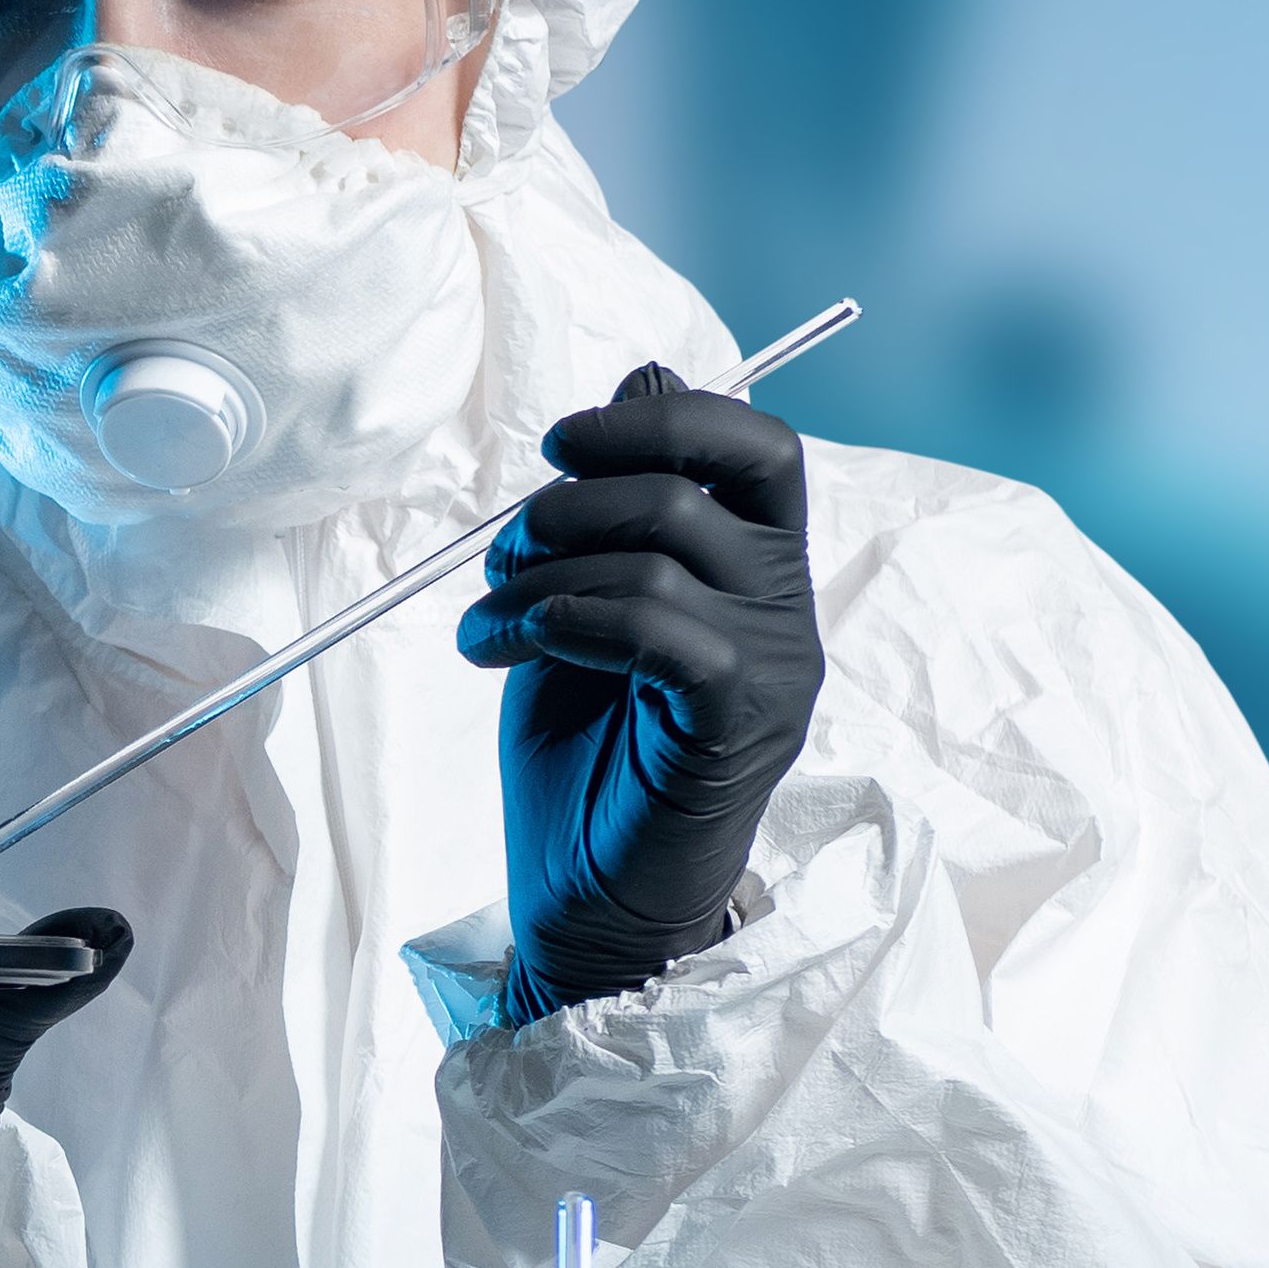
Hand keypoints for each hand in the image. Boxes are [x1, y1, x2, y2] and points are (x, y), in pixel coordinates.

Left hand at [458, 366, 823, 1023]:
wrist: (585, 897)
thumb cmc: (585, 758)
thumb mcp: (582, 603)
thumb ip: (613, 503)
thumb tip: (644, 370)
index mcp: (757, 567)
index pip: (757, 444)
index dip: (661, 417)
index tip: (560, 446)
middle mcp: (786, 607)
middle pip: (695, 485)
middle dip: (566, 502)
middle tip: (497, 559)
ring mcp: (775, 668)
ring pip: (659, 555)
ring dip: (536, 575)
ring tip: (483, 626)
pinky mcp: (739, 726)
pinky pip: (657, 629)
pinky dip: (562, 620)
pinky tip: (504, 651)